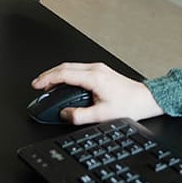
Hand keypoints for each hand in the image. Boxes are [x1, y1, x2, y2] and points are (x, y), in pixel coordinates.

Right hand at [32, 62, 164, 124]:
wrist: (145, 99)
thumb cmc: (129, 105)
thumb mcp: (102, 115)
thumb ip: (80, 116)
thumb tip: (65, 114)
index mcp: (94, 77)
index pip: (64, 74)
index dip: (47, 79)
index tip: (37, 85)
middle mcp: (95, 69)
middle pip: (65, 67)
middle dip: (48, 75)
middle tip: (37, 85)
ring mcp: (98, 68)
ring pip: (71, 66)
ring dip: (57, 74)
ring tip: (47, 85)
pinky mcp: (100, 71)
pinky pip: (78, 69)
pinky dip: (66, 74)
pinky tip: (63, 83)